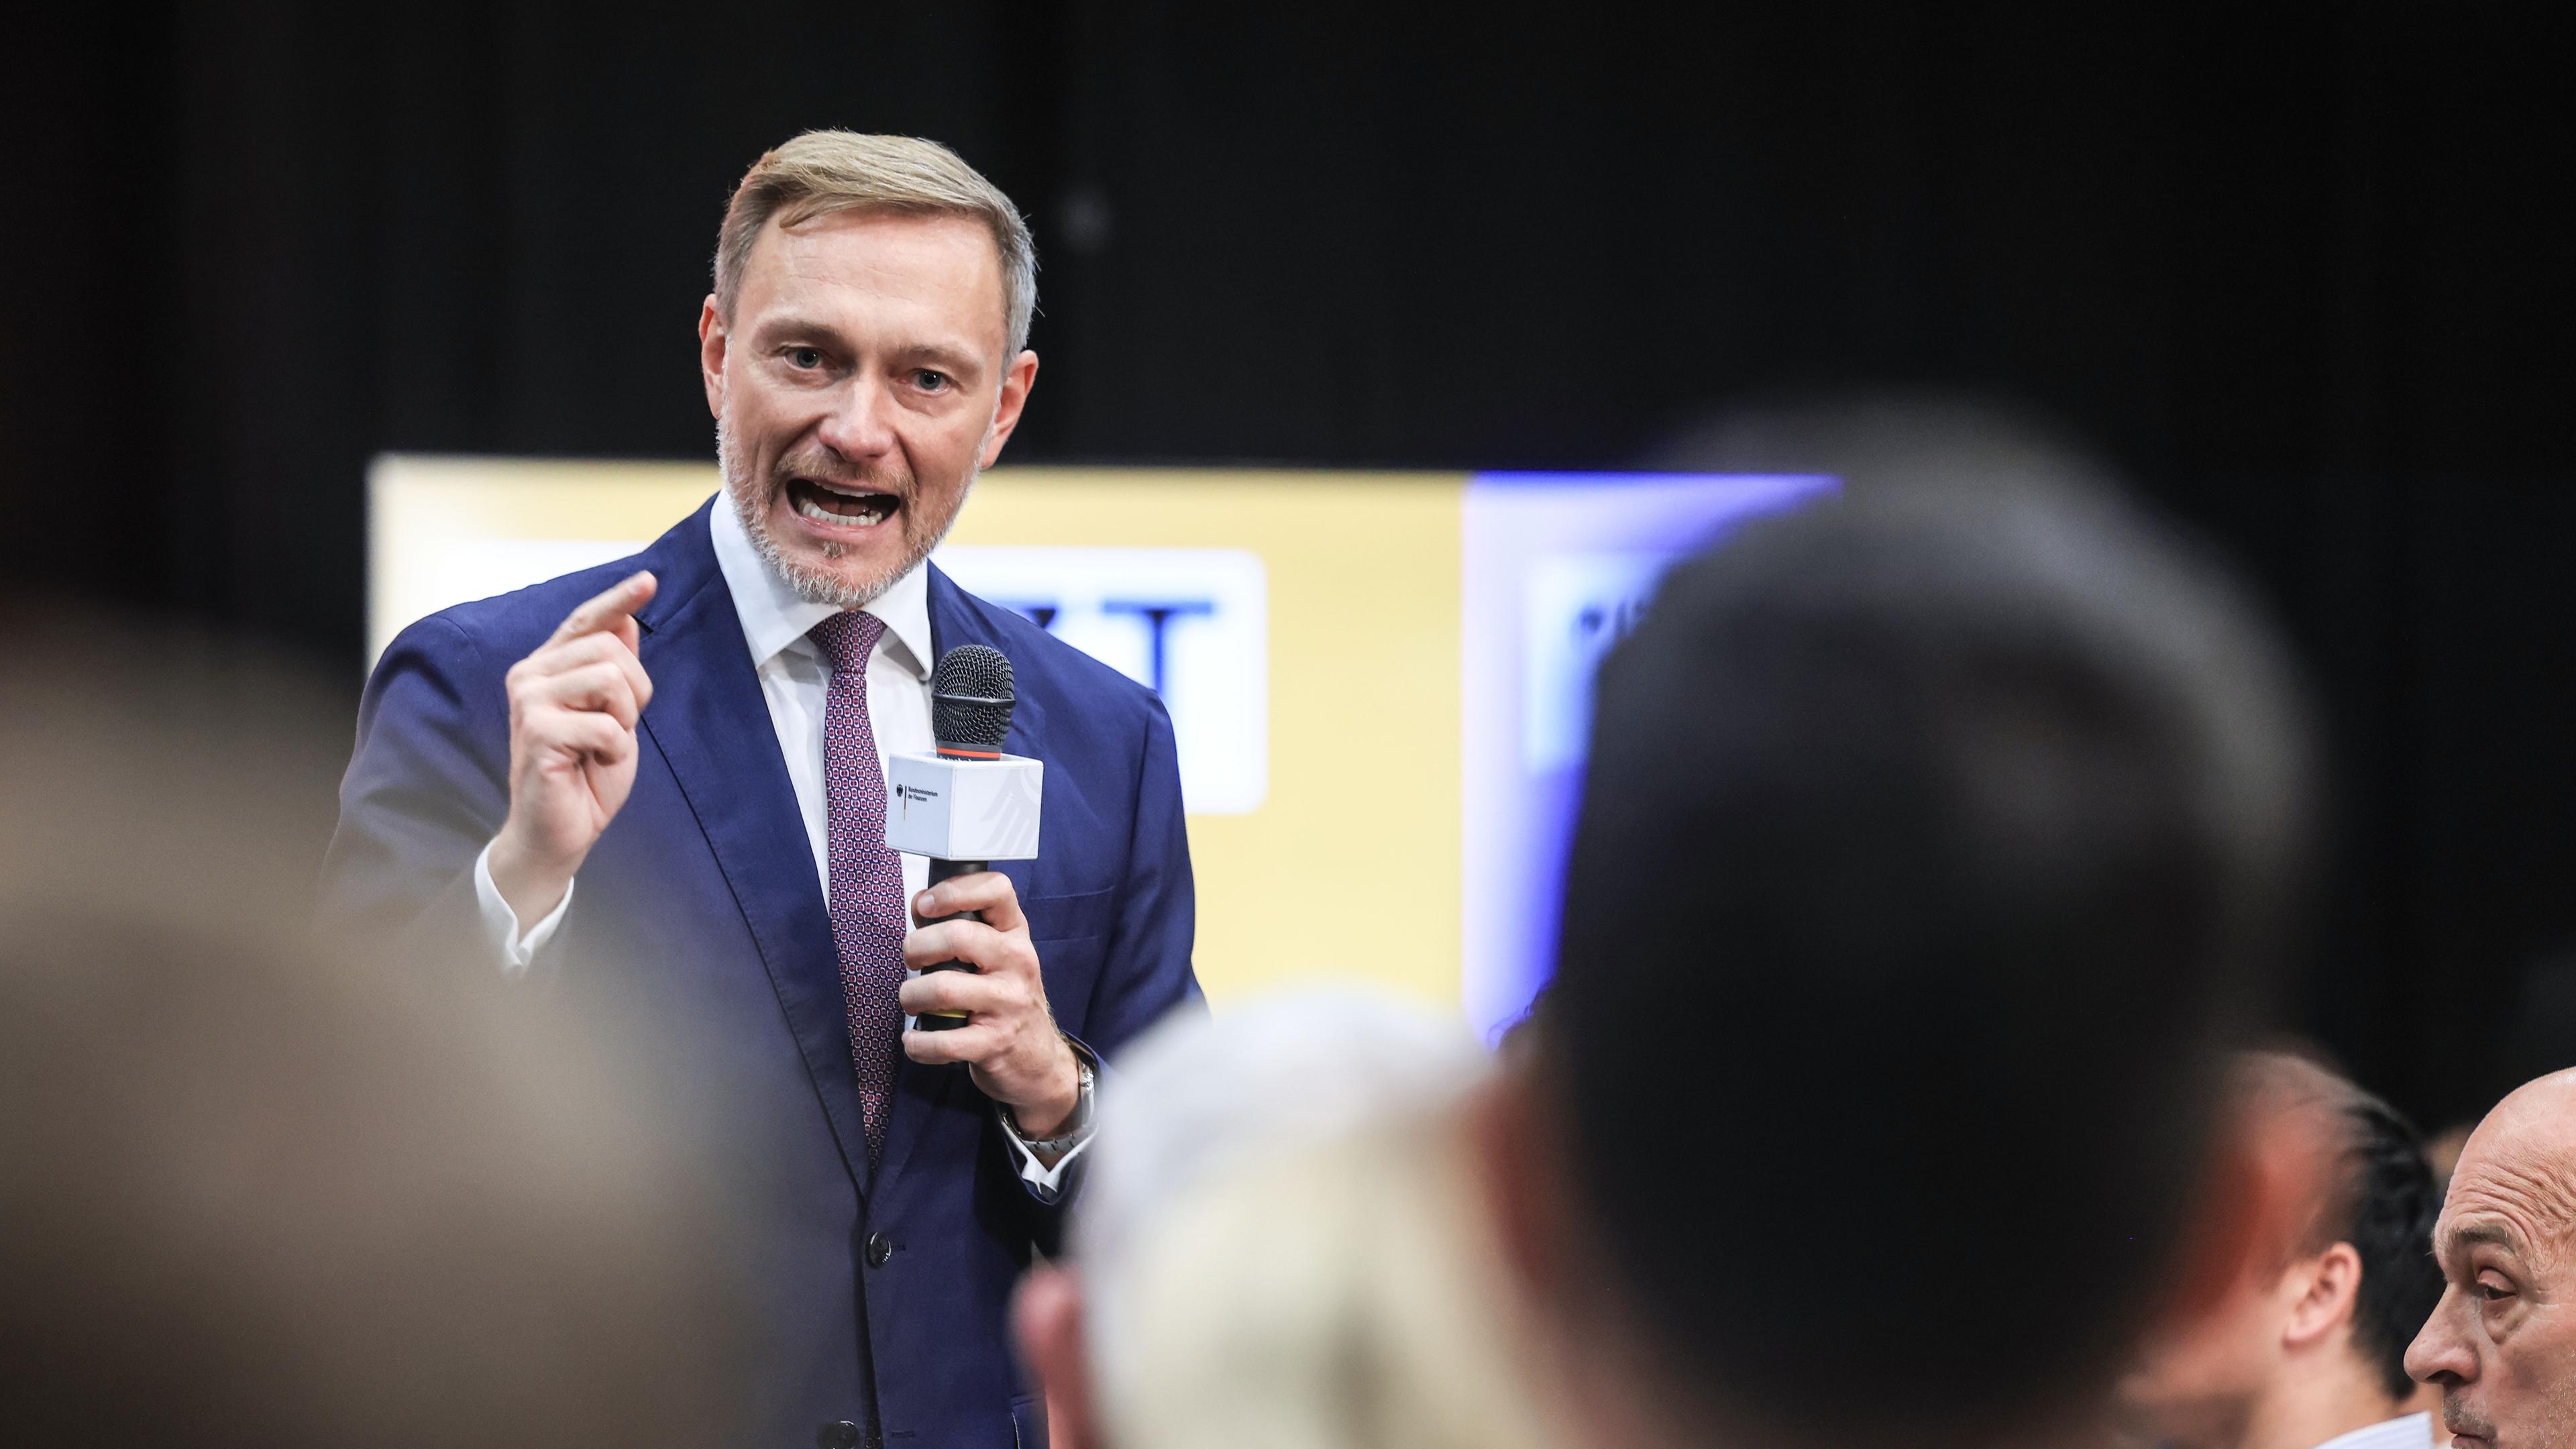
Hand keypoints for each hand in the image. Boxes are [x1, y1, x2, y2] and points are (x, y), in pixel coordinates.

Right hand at [487, 572, 657, 927]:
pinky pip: (606, 725)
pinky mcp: (538, 732)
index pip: (585, 621)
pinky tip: (593, 764)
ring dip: (624, 719)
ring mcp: (529, 702)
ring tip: (603, 745)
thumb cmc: (584, 774)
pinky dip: (615, 749)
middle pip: (610, 648)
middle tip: (617, 727)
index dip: (618, 600)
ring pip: (610, 678)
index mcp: (546, 668)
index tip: (648, 580)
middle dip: (635, 690)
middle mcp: (529, 676)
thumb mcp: (611, 715)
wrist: (558, 832)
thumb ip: (612, 669)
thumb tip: (627, 621)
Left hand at [899, 872, 1080, 1135]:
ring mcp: (1009, 1003)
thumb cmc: (1004, 998)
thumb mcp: (995, 956)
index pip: (997, 889)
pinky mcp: (995, 1042)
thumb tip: (920, 903)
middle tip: (912, 962)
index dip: (954, 891)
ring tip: (912, 1002)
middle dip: (916, 948)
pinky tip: (914, 1040)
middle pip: (958, 936)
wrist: (1037, 1058)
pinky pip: (943, 1040)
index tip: (926, 906)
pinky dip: (918, 1043)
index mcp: (1015, 933)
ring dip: (911, 996)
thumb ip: (961, 927)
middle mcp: (1018, 962)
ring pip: (943, 987)